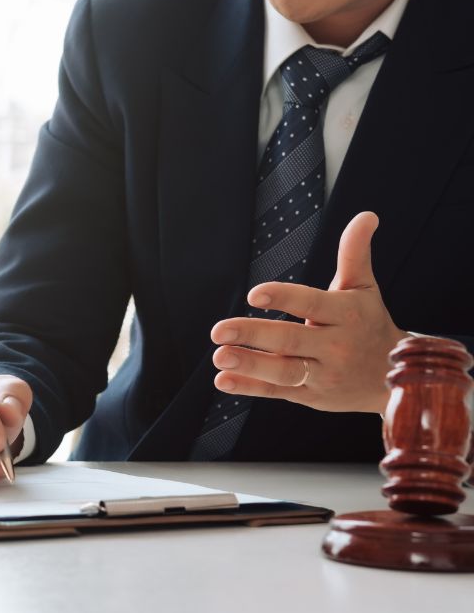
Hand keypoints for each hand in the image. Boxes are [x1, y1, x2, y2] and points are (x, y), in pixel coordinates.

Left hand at [211, 212, 408, 413]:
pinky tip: (222, 381)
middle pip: (290, 341)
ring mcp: (322, 375)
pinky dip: (249, 388)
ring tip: (219, 357)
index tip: (254, 293)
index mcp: (346, 315)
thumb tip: (366, 215)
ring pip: (283, 372)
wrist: (394, 378)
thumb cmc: (369, 323)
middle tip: (218, 330)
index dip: (284, 297)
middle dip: (253, 335)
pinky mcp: (310, 396)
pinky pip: (276, 392)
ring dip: (249, 366)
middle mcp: (334, 347)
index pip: (311, 304)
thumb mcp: (363, 288)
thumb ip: (355, 253)